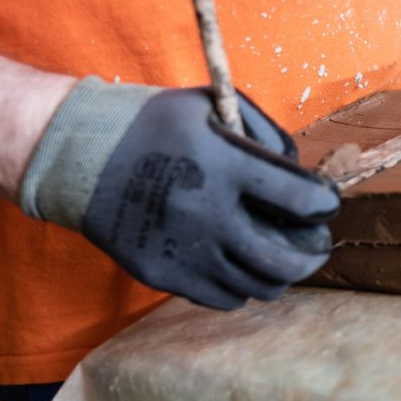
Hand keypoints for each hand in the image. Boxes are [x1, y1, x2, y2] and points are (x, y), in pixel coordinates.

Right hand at [19, 79, 338, 309]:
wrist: (76, 156)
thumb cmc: (151, 123)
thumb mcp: (209, 103)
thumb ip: (262, 130)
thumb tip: (299, 171)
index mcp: (222, 164)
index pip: (300, 198)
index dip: (324, 202)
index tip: (325, 202)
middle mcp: (206, 212)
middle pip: (287, 259)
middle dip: (314, 252)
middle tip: (316, 242)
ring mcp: (184, 250)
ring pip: (259, 285)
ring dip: (281, 272)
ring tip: (281, 255)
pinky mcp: (163, 274)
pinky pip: (225, 298)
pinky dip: (242, 284)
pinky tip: (239, 262)